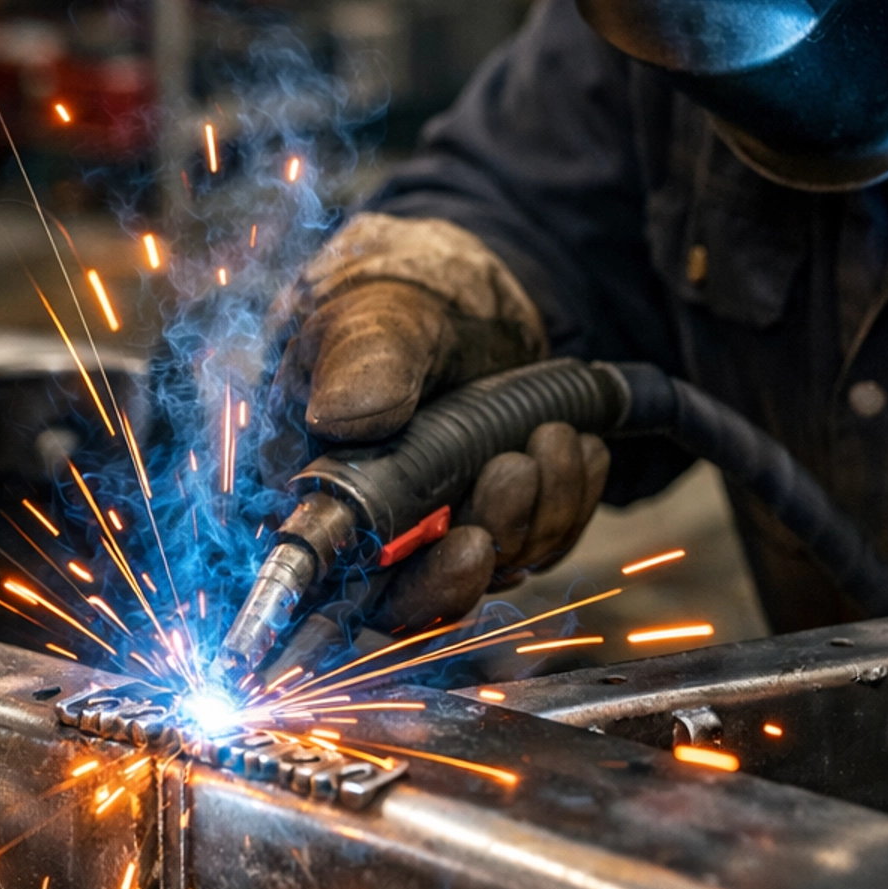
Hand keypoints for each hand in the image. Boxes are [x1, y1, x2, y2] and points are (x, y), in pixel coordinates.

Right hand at [265, 215, 608, 635]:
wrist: (464, 291)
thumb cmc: (396, 300)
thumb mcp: (375, 314)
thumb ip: (361, 359)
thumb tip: (344, 416)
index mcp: (310, 484)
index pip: (325, 578)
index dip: (387, 591)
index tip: (462, 549)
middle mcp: (368, 526)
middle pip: (410, 598)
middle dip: (476, 553)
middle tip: (513, 474)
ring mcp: (435, 529)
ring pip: (485, 572)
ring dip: (533, 514)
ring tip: (552, 435)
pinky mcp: (492, 523)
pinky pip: (534, 545)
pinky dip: (566, 502)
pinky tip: (577, 447)